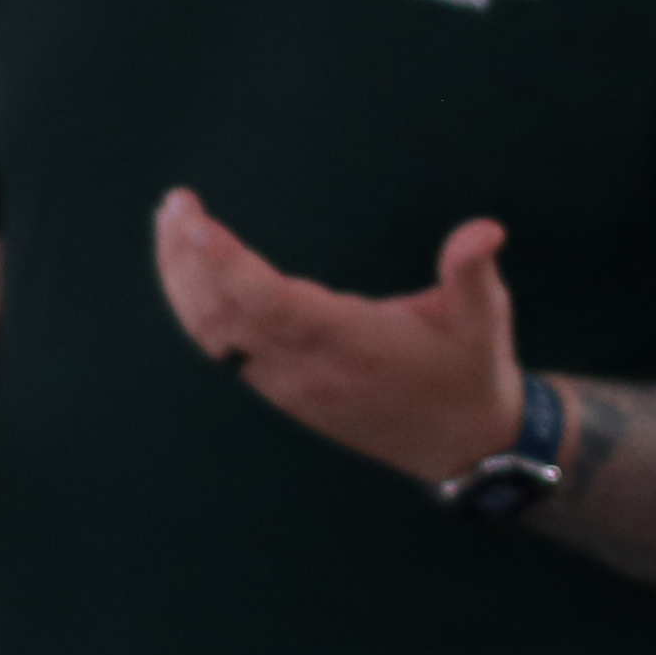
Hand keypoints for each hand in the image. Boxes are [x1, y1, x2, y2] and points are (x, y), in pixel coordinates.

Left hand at [148, 187, 524, 483]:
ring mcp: (288, 386)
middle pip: (226, 318)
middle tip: (174, 206)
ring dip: (183, 283)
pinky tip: (186, 272)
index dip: (228, 266)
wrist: (463, 448)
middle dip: (189, 262)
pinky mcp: (281, 392)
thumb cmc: (470, 372)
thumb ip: (472, 271)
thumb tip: (486, 228)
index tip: (195, 224)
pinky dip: (196, 309)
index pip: (272, 305)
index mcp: (353, 344)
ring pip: (214, 337)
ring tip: (169, 226)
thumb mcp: (484, 319)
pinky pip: (222, 351)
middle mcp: (309, 370)